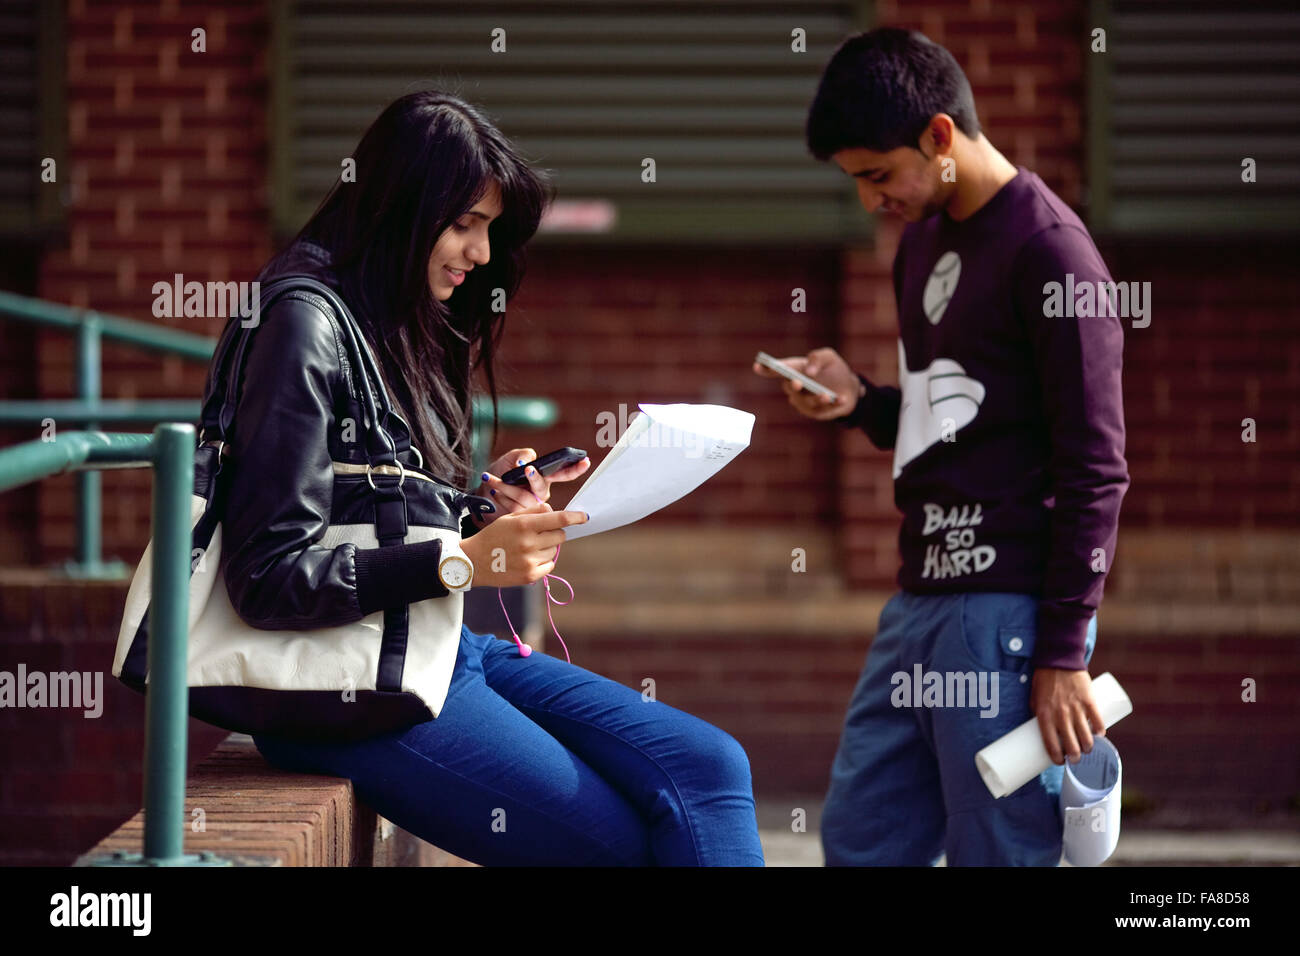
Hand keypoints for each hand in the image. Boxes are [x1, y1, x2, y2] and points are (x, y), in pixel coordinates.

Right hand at [460, 501, 588, 587]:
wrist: (473, 562)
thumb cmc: (493, 536)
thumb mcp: (509, 518)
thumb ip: (533, 512)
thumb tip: (554, 511)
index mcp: (524, 525)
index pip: (558, 519)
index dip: (575, 517)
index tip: (584, 517)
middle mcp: (529, 543)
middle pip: (560, 535)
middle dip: (554, 532)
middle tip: (538, 534)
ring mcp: (530, 561)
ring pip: (555, 550)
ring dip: (547, 547)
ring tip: (527, 548)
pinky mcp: (530, 576)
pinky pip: (550, 565)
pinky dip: (544, 561)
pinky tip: (528, 559)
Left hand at [471, 447, 591, 526]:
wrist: (480, 494)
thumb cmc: (498, 475)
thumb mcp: (509, 460)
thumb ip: (521, 455)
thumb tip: (527, 461)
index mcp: (543, 479)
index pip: (563, 474)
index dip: (575, 468)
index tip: (585, 461)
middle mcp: (540, 495)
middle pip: (542, 488)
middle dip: (534, 478)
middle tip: (527, 469)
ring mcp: (531, 508)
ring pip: (525, 499)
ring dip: (508, 487)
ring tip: (493, 479)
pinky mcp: (520, 518)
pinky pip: (514, 509)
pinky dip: (502, 497)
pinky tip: (494, 491)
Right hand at [752, 347, 863, 420]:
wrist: (849, 387)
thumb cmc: (833, 369)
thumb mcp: (828, 357)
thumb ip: (817, 357)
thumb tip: (809, 371)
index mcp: (794, 371)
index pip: (777, 370)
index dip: (766, 369)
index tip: (757, 366)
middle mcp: (795, 389)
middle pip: (789, 388)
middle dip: (793, 386)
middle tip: (797, 382)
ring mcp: (805, 402)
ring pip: (807, 402)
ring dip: (816, 399)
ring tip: (827, 395)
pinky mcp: (817, 413)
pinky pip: (824, 410)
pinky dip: (834, 404)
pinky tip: (842, 399)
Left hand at [1031, 668, 1105, 764]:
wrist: (1058, 661)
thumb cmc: (1043, 682)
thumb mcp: (1035, 699)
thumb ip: (1040, 715)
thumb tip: (1045, 732)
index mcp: (1044, 716)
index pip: (1051, 745)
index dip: (1056, 758)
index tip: (1059, 761)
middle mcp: (1060, 715)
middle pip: (1071, 746)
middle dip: (1074, 758)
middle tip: (1075, 759)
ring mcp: (1076, 709)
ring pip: (1086, 738)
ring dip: (1088, 748)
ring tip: (1086, 749)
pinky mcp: (1089, 701)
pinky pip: (1098, 722)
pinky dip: (1100, 732)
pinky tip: (1099, 736)